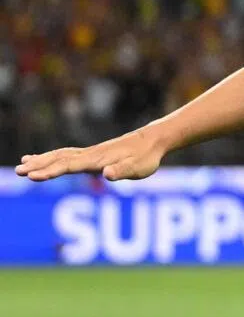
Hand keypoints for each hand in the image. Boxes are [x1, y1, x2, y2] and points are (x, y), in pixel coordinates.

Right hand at [15, 127, 167, 181]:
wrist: (153, 140)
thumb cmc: (147, 157)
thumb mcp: (139, 168)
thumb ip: (123, 170)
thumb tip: (108, 174)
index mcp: (98, 159)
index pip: (69, 166)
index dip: (50, 172)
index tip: (32, 176)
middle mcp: (90, 155)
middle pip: (59, 159)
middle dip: (38, 166)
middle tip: (18, 171)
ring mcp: (90, 153)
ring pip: (60, 155)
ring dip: (41, 160)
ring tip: (22, 164)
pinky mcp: (92, 154)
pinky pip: (66, 154)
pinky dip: (51, 156)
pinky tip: (41, 158)